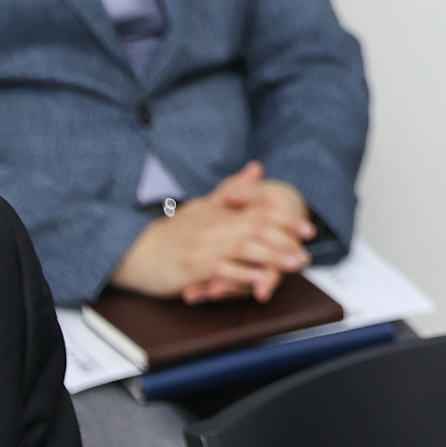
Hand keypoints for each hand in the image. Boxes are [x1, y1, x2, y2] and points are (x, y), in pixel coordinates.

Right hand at [111, 162, 315, 302]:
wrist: (136, 251)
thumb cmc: (173, 232)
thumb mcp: (204, 205)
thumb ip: (233, 189)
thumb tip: (257, 168)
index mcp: (221, 212)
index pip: (261, 211)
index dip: (287, 220)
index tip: (308, 230)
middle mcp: (215, 227)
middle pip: (257, 230)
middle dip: (286, 241)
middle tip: (307, 253)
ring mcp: (204, 247)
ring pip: (243, 248)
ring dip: (271, 257)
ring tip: (291, 264)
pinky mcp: (191, 268)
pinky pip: (220, 270)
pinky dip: (240, 274)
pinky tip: (257, 278)